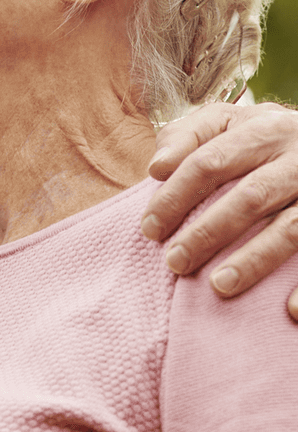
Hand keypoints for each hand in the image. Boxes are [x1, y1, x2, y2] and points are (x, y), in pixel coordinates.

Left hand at [140, 101, 297, 318]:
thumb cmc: (260, 136)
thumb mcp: (226, 122)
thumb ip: (187, 137)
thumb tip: (157, 168)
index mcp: (261, 129)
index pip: (208, 162)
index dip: (175, 196)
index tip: (149, 228)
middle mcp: (297, 157)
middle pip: (249, 197)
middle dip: (208, 232)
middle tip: (175, 262)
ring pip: (290, 228)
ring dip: (254, 261)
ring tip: (218, 286)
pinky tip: (290, 310)